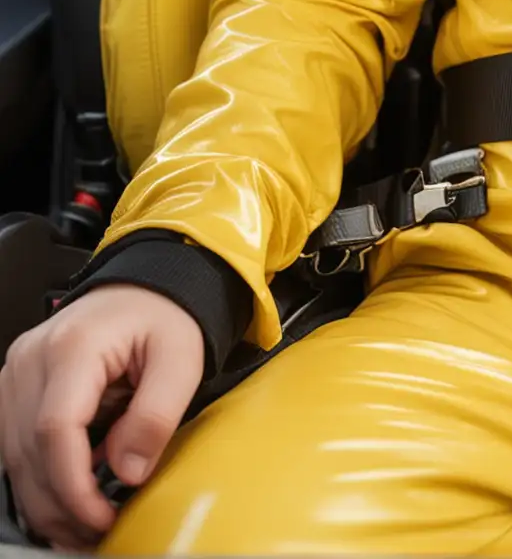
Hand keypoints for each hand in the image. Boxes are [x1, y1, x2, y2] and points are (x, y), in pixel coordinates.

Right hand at [0, 285, 203, 550]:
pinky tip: (67, 503)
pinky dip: (38, 482)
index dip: (74, 486)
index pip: (55, 430)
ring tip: (85, 527)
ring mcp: (17, 373)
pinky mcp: (15, 389)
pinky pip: (15, 448)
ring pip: (14, 458)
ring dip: (46, 502)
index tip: (102, 518)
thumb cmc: (163, 317)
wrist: (145, 289)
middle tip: (97, 534)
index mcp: (74, 346)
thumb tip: (127, 472)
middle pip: (28, 452)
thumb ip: (157, 414)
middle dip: (61, 506)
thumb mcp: (182, 358)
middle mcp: (32, 358)